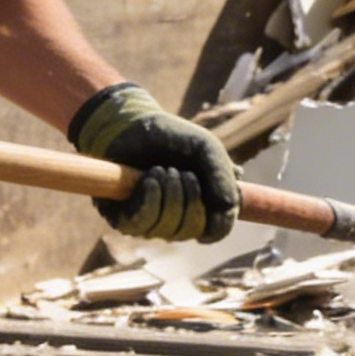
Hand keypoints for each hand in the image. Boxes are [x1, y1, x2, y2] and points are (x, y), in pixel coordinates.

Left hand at [68, 82, 240, 243]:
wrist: (132, 124)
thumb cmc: (172, 138)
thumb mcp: (207, 149)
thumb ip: (223, 178)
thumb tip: (229, 209)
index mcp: (202, 205)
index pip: (215, 231)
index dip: (218, 220)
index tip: (214, 196)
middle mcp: (177, 219)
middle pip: (192, 230)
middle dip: (191, 199)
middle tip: (183, 172)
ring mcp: (151, 222)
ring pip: (167, 229)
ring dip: (169, 194)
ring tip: (161, 169)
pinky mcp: (125, 219)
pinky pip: (141, 224)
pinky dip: (150, 199)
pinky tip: (149, 179)